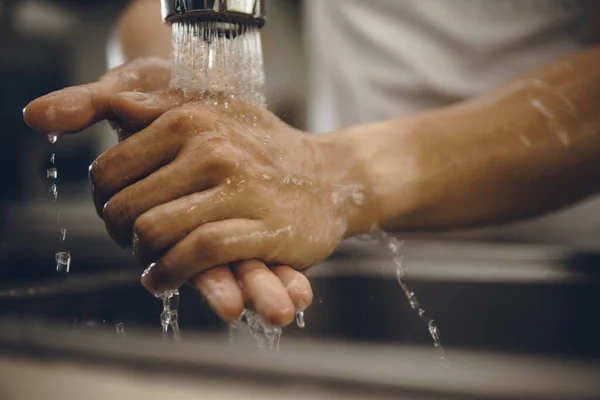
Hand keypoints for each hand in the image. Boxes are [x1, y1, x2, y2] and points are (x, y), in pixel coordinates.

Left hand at [23, 58, 370, 326]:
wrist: (330, 177)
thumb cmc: (259, 146)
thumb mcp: (204, 108)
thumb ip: (130, 104)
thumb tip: (37, 112)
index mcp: (189, 116)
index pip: (109, 172)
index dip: (105, 202)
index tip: (121, 213)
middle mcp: (211, 147)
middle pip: (125, 209)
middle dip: (122, 234)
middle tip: (136, 240)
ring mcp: (237, 187)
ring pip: (154, 234)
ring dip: (143, 258)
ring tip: (150, 262)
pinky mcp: (259, 227)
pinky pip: (191, 258)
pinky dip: (167, 275)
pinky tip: (164, 278)